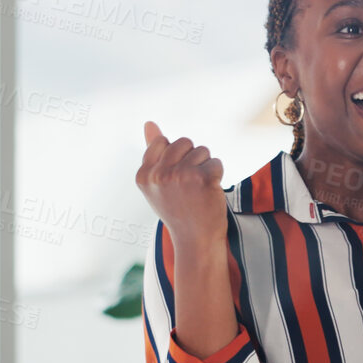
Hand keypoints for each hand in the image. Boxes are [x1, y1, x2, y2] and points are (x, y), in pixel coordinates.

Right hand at [136, 121, 226, 247]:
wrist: (196, 240)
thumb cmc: (178, 210)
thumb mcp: (158, 184)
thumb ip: (153, 152)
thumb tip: (149, 123)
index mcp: (144, 175)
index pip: (162, 142)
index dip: (175, 158)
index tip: (176, 181)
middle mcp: (159, 174)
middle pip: (183, 142)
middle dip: (192, 159)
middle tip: (190, 186)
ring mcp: (181, 176)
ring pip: (202, 150)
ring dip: (205, 167)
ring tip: (200, 190)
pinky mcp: (203, 178)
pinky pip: (216, 162)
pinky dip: (217, 175)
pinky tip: (210, 192)